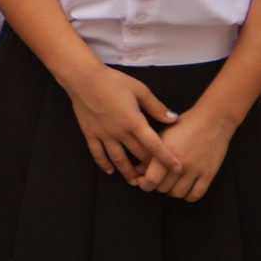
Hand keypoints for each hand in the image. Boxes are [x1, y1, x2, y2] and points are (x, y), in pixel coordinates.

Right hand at [68, 64, 182, 185]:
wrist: (83, 78)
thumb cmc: (113, 81)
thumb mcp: (139, 90)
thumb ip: (156, 107)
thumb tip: (173, 118)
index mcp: (134, 121)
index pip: (154, 145)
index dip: (167, 158)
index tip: (177, 168)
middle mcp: (120, 132)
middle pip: (138, 155)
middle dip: (149, 167)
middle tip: (157, 177)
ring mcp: (104, 135)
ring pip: (118, 159)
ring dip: (127, 172)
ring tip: (135, 182)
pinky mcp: (91, 134)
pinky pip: (98, 154)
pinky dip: (104, 164)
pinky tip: (110, 171)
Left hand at [133, 102, 232, 200]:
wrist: (213, 119)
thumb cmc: (186, 125)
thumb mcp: (164, 135)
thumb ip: (151, 153)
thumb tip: (138, 171)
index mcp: (166, 151)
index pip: (151, 179)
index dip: (144, 184)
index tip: (143, 181)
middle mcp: (180, 162)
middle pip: (163, 188)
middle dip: (157, 185)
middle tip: (159, 178)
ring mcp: (196, 169)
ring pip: (178, 193)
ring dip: (172, 191)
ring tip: (172, 183)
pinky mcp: (209, 173)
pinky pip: (196, 194)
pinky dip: (188, 195)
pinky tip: (185, 188)